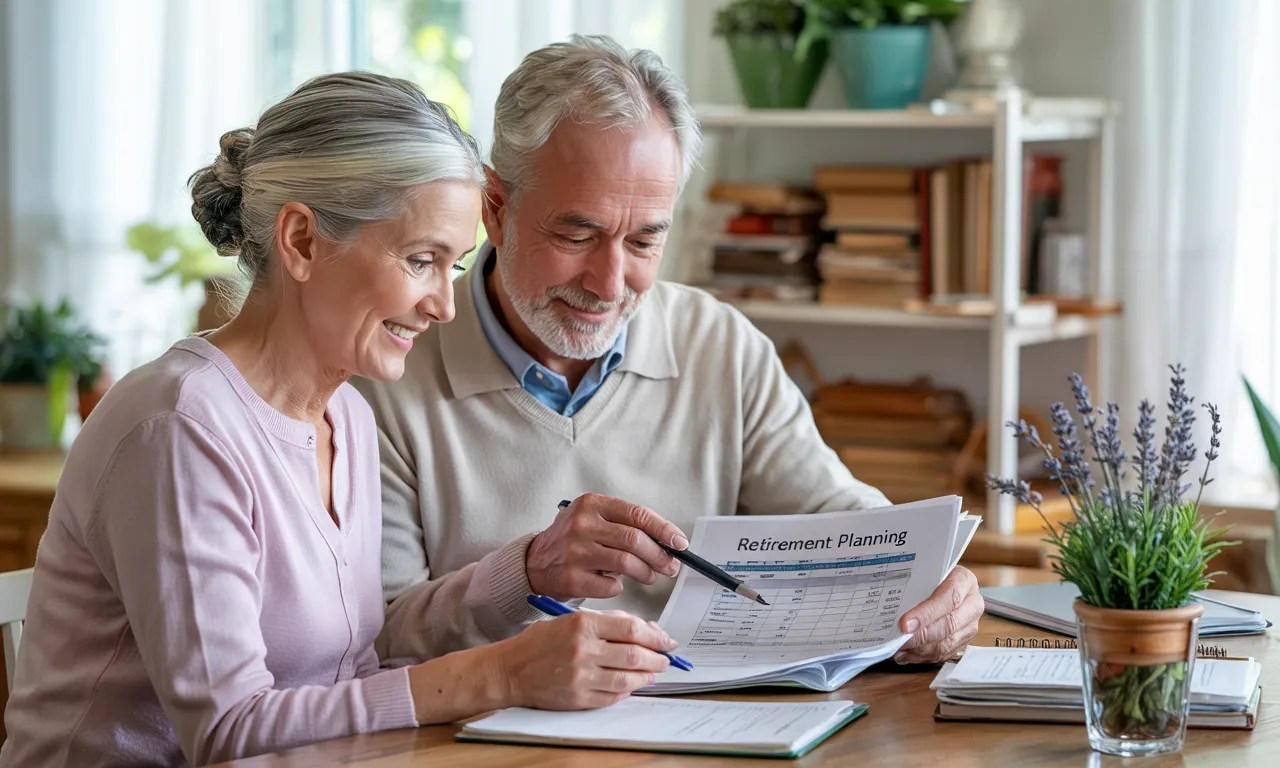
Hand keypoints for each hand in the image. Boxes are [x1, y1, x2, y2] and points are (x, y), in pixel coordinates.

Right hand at [494, 611, 676, 709]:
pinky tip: (631, 685)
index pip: (631, 628)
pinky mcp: (577, 698)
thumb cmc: (539, 642)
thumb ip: (606, 623)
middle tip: (665, 658)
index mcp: (582, 624)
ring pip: (627, 678)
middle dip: (657, 657)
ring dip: (646, 676)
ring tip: (652, 672)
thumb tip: (642, 629)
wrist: (509, 669)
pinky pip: (612, 697)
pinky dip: (627, 691)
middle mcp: (583, 650)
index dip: (655, 635)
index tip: (666, 640)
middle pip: (634, 654)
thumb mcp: (570, 620)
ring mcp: (580, 677)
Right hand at [526, 493, 688, 600]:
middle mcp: (581, 524)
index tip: (679, 542)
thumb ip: (625, 525)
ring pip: (627, 563)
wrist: (535, 563)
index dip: (663, 529)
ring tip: (650, 575)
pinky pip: (611, 586)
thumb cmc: (573, 540)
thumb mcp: (593, 519)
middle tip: (669, 565)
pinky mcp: (572, 578)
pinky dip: (618, 587)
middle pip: (635, 540)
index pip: (637, 514)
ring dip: (646, 572)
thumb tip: (667, 542)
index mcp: (591, 504)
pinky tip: (614, 583)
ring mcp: (575, 552)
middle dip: (659, 555)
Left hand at [894, 566, 982, 663]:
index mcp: (965, 581)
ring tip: (899, 649)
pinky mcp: (963, 640)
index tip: (904, 624)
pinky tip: (906, 654)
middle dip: (920, 636)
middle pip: (949, 625)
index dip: (926, 614)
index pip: (949, 598)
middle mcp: (972, 604)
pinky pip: (943, 654)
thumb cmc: (930, 574)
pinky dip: (923, 656)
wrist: (943, 581)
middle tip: (899, 641)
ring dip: (920, 650)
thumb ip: (914, 583)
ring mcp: (969, 625)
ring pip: (947, 643)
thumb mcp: (925, 570)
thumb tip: (892, 601)